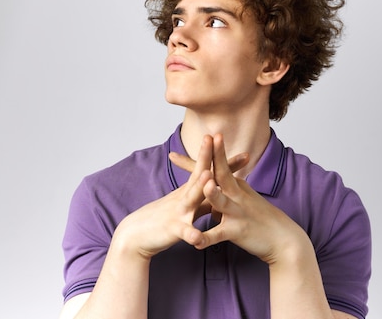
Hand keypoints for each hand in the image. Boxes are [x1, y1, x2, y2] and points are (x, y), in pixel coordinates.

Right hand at [112, 135, 215, 258]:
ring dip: (201, 186)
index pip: (209, 172)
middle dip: (213, 160)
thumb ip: (202, 199)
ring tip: (211, 176)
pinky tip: (198, 236)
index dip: (226, 164)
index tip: (246, 156)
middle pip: (201, 175)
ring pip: (191, 197)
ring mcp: (178, 211)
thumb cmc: (163, 219)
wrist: (135, 234)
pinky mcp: (171, 229)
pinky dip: (191, 232)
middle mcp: (184, 197)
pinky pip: (183, 231)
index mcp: (189, 192)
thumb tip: (219, 191)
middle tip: (226, 145)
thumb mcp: (186, 206)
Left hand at [171, 134, 307, 264]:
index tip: (175, 152)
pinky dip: (207, 237)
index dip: (202, 156)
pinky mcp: (237, 231)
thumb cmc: (260, 218)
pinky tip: (196, 242)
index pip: (216, 167)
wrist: (284, 238)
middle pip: (223, 173)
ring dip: (213, 193)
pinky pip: (220, 234)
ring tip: (205, 186)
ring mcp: (237, 212)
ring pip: (222, 201)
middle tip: (208, 138)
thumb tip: (209, 184)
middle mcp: (236, 195)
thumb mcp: (242, 199)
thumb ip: (224, 191)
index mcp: (235, 185)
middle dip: (215, 156)